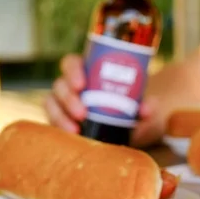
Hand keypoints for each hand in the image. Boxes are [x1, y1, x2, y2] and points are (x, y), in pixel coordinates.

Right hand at [44, 54, 164, 147]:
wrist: (132, 130)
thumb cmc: (134, 109)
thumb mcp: (143, 107)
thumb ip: (148, 106)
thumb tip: (146, 110)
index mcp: (89, 72)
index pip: (72, 63)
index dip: (72, 70)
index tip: (81, 84)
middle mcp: (73, 86)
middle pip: (60, 84)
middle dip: (68, 98)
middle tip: (83, 113)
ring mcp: (64, 104)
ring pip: (52, 103)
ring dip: (60, 116)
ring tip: (76, 129)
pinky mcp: (61, 121)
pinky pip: (53, 122)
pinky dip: (59, 127)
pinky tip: (72, 135)